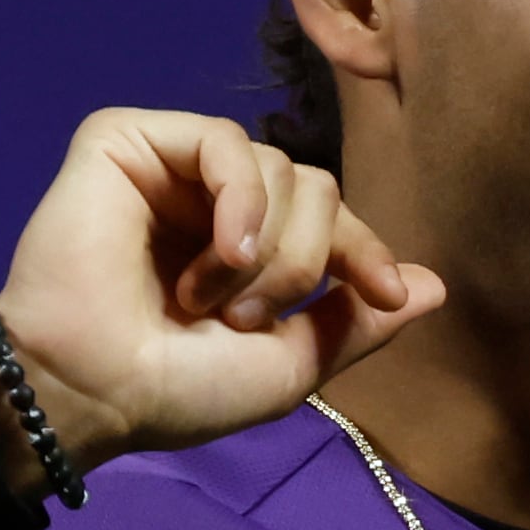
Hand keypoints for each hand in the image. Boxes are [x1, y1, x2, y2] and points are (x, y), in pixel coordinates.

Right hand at [0, 110, 444, 485]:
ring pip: (280, 164)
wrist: (95, 389)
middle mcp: (210, 201)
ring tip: (209, 300)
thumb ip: (356, 322)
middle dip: (303, 260)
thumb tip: (434, 286)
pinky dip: (240, 201)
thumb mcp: (292, 363)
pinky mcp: (128, 141)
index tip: (384, 295)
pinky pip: (225, 140)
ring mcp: (170, 168)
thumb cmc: (179, 389)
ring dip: (266, 247)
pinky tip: (218, 252)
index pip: (331, 216)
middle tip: (244, 319)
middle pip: (315, 185)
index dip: (365, 249)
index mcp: (246, 248)